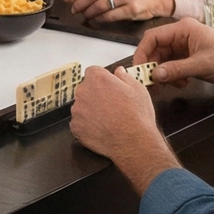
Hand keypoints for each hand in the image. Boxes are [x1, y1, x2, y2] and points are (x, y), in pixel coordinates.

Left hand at [70, 65, 178, 193]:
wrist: (133, 142)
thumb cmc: (137, 115)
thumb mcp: (138, 89)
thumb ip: (125, 76)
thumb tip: (119, 71)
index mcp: (98, 79)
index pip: (93, 72)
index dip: (103, 80)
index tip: (110, 87)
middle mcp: (83, 92)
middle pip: (86, 88)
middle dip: (96, 94)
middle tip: (111, 105)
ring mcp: (77, 110)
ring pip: (82, 106)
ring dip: (90, 110)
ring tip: (108, 119)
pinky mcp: (75, 127)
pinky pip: (79, 122)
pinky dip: (87, 125)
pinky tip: (101, 129)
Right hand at [132, 19, 213, 88]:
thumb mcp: (202, 64)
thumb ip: (176, 70)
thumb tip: (154, 75)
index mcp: (183, 29)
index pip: (153, 37)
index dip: (142, 53)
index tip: (139, 70)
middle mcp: (182, 37)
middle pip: (156, 50)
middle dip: (153, 66)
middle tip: (151, 83)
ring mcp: (186, 48)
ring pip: (164, 60)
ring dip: (163, 74)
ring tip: (169, 85)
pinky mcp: (190, 60)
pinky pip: (173, 67)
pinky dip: (173, 77)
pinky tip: (182, 84)